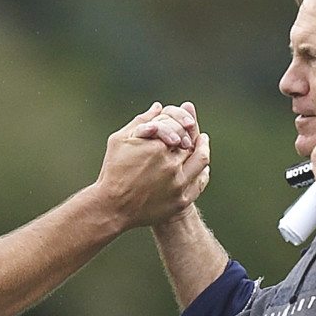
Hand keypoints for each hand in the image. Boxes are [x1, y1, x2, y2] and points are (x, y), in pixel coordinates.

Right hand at [95, 103, 210, 228]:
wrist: (113, 207)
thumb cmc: (113, 172)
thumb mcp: (120, 141)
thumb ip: (141, 121)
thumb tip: (158, 107)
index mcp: (156, 148)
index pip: (177, 126)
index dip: (179, 120)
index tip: (180, 120)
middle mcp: (170, 165)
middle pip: (190, 141)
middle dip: (190, 133)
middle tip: (192, 128)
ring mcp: (178, 184)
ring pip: (201, 160)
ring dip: (203, 147)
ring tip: (202, 141)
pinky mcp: (181, 201)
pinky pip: (200, 181)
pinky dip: (203, 170)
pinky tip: (201, 165)